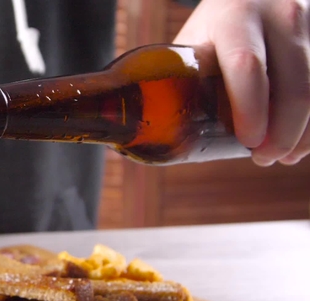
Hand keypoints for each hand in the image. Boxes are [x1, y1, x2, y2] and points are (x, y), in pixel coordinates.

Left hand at [174, 0, 309, 165]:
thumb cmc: (216, 29)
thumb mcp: (198, 42)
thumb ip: (182, 78)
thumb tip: (136, 128)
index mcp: (234, 16)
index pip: (245, 65)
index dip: (249, 109)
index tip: (248, 141)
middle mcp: (279, 14)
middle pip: (292, 85)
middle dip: (281, 133)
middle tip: (263, 157)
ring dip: (303, 133)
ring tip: (281, 155)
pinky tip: (302, 140)